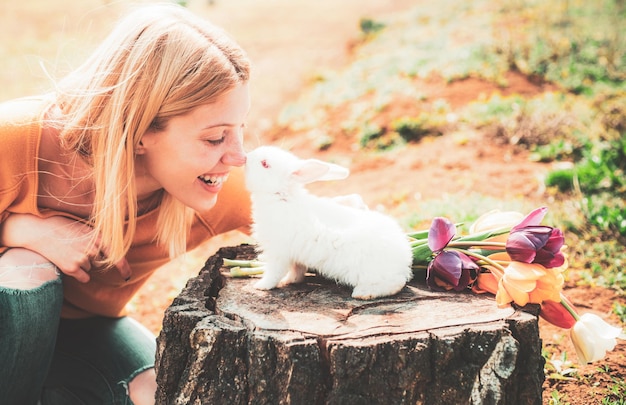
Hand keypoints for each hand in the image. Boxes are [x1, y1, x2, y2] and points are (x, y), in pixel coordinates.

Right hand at [0, 214, 130, 282]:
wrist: (41, 231)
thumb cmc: (64, 228)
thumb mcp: (85, 229)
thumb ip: (98, 240)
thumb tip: (109, 254)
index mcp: (98, 238)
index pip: (116, 255)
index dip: (123, 267)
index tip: (127, 276)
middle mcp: (92, 250)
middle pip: (100, 262)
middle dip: (92, 258)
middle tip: (77, 248)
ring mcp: (82, 259)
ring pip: (90, 268)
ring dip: (83, 263)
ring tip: (69, 251)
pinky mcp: (71, 268)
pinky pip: (84, 278)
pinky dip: (79, 274)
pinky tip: (68, 262)